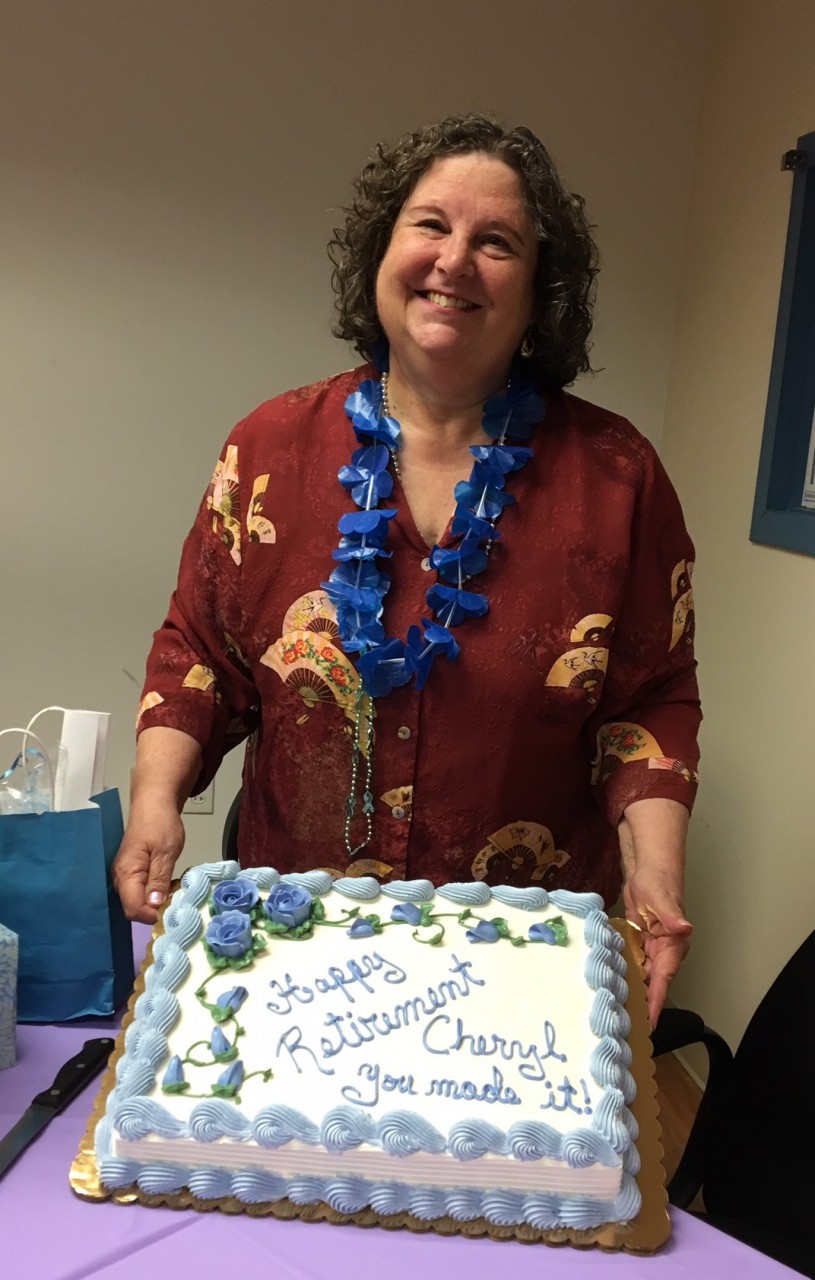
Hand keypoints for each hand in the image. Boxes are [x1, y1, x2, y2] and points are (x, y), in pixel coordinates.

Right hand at [112, 800, 184, 923]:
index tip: (171, 909)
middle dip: (153, 910)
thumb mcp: (166, 852)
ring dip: (154, 903)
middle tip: (175, 901)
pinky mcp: (130, 874)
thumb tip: (154, 905)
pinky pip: (139, 892)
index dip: (151, 914)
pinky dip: (153, 894)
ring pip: (137, 902)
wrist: (153, 805)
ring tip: (172, 893)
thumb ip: (159, 880)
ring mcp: (123, 876)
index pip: (133, 908)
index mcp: (126, 874)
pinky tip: (166, 887)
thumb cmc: (160, 825)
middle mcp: (119, 878)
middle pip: (133, 908)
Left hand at [623, 875, 691, 1025]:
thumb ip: (672, 916)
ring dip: (631, 990)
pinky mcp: (639, 941)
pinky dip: (623, 972)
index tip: (650, 1023)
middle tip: (626, 1026)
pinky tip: (609, 984)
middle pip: (652, 983)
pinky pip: (632, 962)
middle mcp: (663, 951)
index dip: (656, 1001)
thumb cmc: (659, 882)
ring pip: (641, 974)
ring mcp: (650, 947)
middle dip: (642, 1003)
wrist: (648, 869)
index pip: (664, 979)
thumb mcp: (662, 900)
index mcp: (672, 946)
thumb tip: (685, 928)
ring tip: (616, 1012)